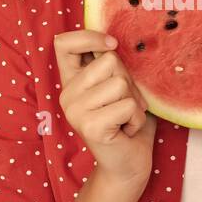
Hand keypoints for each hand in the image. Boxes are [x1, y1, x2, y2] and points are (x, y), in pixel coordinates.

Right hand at [54, 29, 156, 190]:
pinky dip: (137, 119)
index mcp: (71, 81)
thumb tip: (116, 42)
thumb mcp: (119, 87)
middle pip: (109, 61)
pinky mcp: (90, 127)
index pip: (63, 43)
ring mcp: (75, 111)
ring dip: (134, 102)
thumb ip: (112, 67)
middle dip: (129, 82)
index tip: (112, 45)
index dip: (89, 36)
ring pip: (120, 83)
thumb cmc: (127, 122)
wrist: (127, 164)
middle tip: (125, 105)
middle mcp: (67, 94)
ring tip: (126, 119)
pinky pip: (128, 106)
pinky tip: (126, 131)